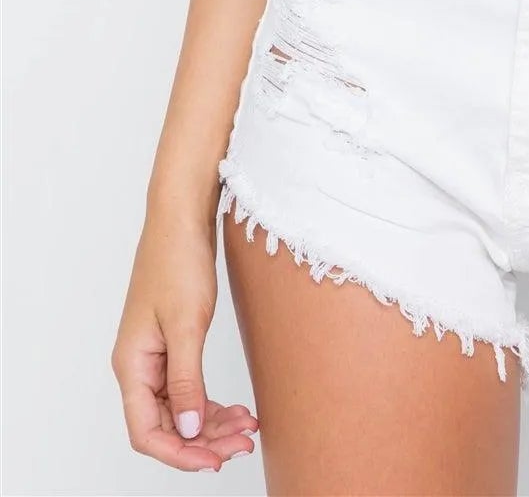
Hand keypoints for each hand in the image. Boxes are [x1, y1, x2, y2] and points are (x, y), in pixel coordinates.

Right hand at [111, 210, 258, 471]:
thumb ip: (185, 381)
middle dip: (204, 441)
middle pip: (166, 425)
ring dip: (212, 424)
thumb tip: (189, 431)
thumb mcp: (187, 324)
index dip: (180, 453)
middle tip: (244, 444)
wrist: (182, 216)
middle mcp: (138, 366)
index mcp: (132, 365)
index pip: (147, 432)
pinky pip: (188, 388)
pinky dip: (211, 402)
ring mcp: (155, 355)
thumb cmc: (178, 260)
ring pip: (180, 409)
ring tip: (248, 428)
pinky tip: (236, 408)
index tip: (216, 460)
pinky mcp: (173, 343)